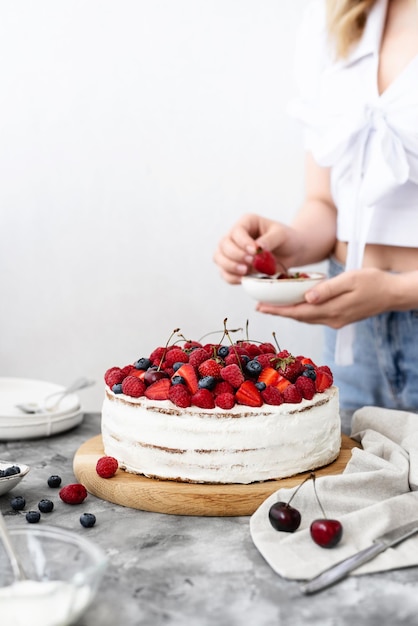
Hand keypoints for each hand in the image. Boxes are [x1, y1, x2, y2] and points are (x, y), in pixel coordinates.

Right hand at [213, 213, 296, 283]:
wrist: (292, 252)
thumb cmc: (287, 239)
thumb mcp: (282, 235)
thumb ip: (270, 239)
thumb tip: (257, 247)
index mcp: (246, 223)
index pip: (236, 231)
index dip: (242, 242)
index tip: (254, 251)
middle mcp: (235, 236)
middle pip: (223, 244)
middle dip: (235, 255)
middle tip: (251, 262)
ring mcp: (232, 251)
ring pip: (219, 258)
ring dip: (229, 266)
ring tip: (245, 271)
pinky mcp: (234, 266)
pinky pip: (224, 273)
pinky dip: (231, 277)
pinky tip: (242, 279)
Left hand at [257, 268, 395, 326]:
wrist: (393, 293)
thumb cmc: (373, 281)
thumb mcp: (351, 279)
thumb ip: (328, 289)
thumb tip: (306, 298)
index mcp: (332, 310)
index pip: (298, 311)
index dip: (278, 310)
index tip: (261, 307)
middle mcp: (332, 319)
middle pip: (299, 317)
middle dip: (278, 313)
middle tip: (259, 307)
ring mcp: (336, 321)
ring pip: (306, 318)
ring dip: (288, 313)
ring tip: (271, 307)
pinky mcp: (339, 318)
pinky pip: (314, 317)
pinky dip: (301, 312)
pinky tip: (294, 306)